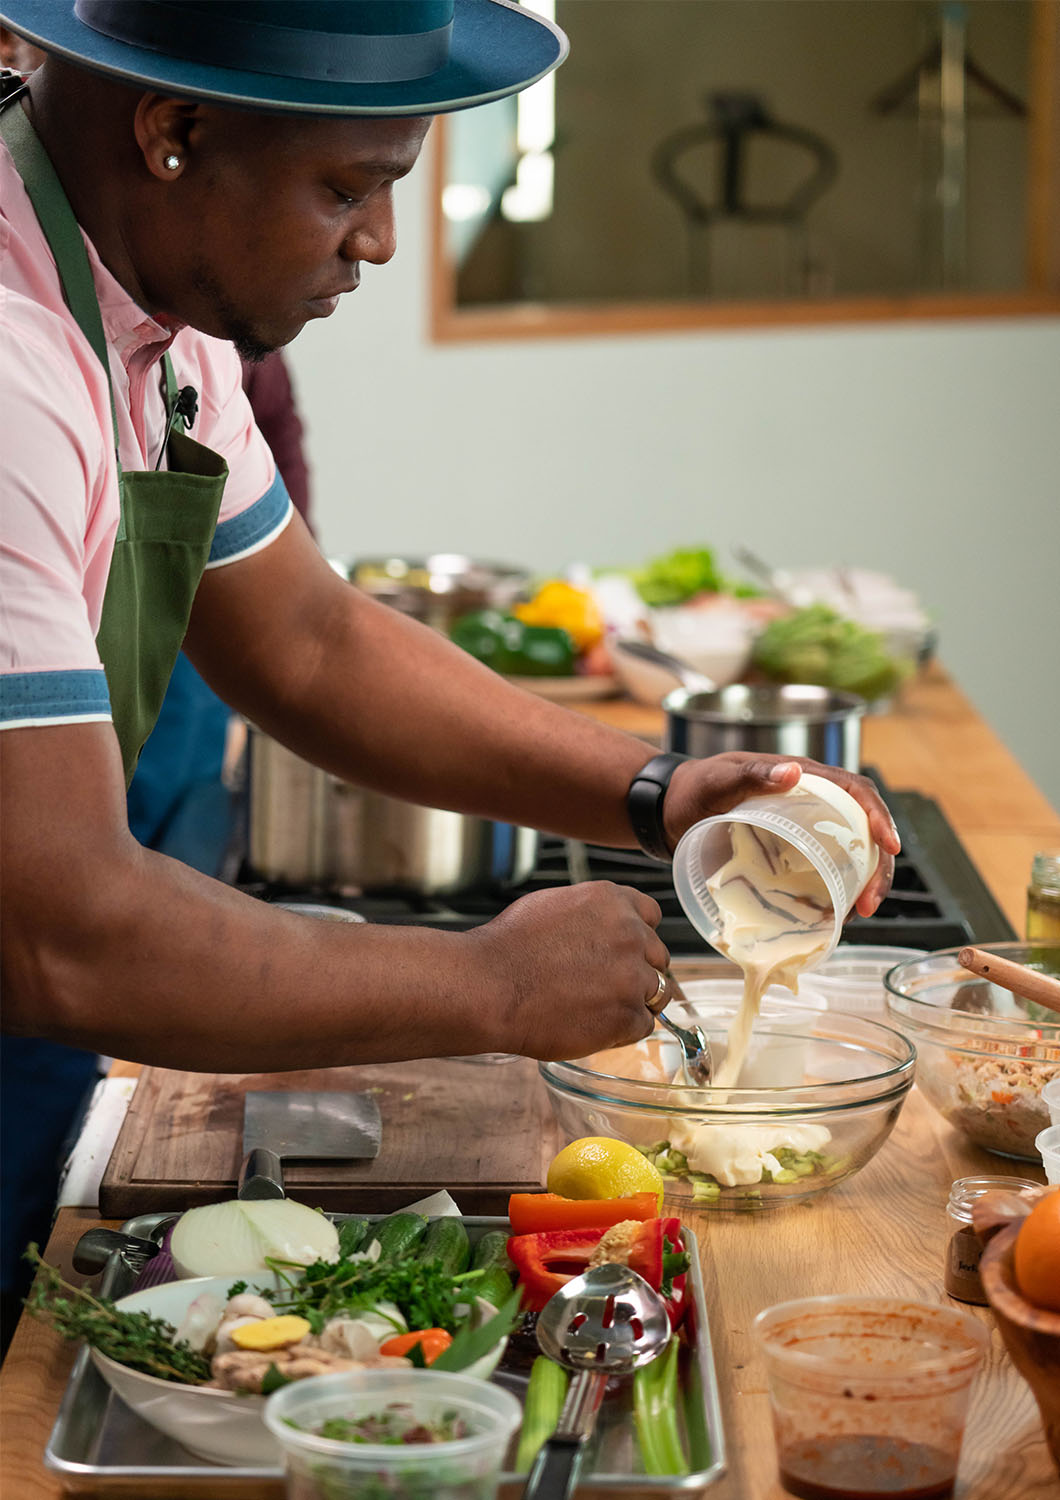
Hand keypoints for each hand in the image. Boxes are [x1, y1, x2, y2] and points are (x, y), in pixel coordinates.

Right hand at [470, 882, 668, 1059]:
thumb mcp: (553, 906)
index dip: (638, 936)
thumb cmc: (507, 947)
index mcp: (612, 901)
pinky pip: (643, 1024)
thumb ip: (591, 914)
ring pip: (656, 992)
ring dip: (633, 1001)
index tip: (624, 951)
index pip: (651, 915)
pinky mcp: (627, 1015)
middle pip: (658, 956)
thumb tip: (602, 926)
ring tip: (596, 1008)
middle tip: (605, 986)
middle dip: (637, 970)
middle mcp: (631, 933)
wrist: (489, 986)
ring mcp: (633, 976)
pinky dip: (622, 1029)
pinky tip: (593, 1026)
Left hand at [661, 754, 900, 916]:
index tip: (890, 846)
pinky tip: (834, 918)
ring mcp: (800, 832)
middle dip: (877, 866)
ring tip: (857, 915)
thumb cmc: (693, 789)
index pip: (856, 792)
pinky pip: (822, 874)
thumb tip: (794, 772)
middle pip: (862, 831)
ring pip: (848, 856)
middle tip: (870, 902)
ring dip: (862, 885)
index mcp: (802, 778)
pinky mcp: (788, 856)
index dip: (879, 816)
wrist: (666, 812)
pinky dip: (834, 895)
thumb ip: (751, 775)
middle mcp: (810, 804)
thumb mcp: (719, 780)